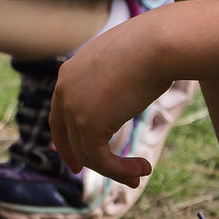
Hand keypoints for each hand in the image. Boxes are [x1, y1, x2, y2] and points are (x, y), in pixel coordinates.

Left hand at [49, 12, 170, 186]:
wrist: (159, 43)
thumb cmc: (153, 48)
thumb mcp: (125, 65)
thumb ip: (115, 84)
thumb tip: (123, 100)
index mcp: (69, 74)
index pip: (59, 114)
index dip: (67, 140)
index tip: (78, 160)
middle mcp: (64, 90)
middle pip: (67, 136)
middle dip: (84, 160)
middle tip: (109, 176)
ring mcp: (73, 107)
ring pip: (87, 152)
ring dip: (114, 169)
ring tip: (140, 174)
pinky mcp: (88, 124)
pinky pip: (101, 158)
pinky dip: (120, 170)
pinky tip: (144, 168)